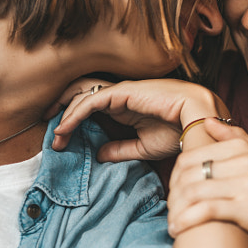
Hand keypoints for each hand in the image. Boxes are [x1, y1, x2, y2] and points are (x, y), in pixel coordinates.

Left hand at [51, 79, 226, 162]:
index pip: (90, 108)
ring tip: (55, 136)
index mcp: (124, 107)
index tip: (60, 141)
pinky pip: (91, 100)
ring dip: (65, 115)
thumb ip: (121, 150)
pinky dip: (75, 114)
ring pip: (82, 96)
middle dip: (61, 111)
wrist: (198, 120)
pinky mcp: (123, 92)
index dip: (72, 122)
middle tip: (49, 133)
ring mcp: (120, 92)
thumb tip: (99, 155)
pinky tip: (65, 127)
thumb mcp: (144, 147)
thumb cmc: (179, 131)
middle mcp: (119, 97)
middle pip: (81, 96)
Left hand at [167, 118, 247, 247]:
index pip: (191, 155)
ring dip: (176, 210)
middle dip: (173, 194)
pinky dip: (186, 221)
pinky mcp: (247, 208)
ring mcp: (247, 184)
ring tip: (173, 222)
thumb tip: (206, 121)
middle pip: (188, 172)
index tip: (174, 194)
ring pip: (193, 191)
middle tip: (170, 210)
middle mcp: (244, 161)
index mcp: (243, 148)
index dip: (175, 176)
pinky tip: (177, 231)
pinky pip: (205, 211)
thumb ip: (235, 138)